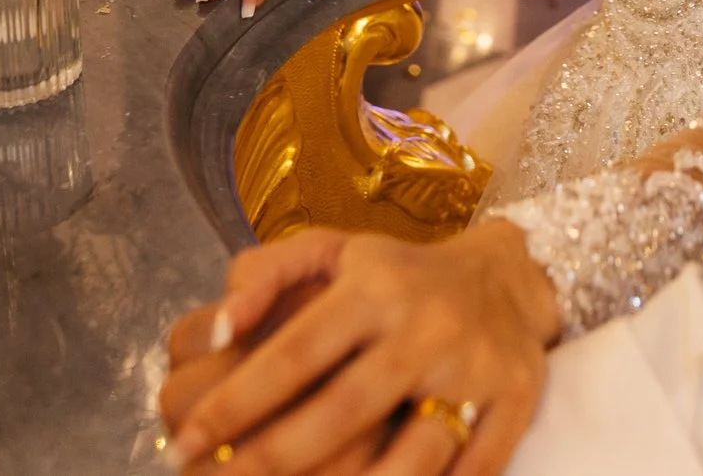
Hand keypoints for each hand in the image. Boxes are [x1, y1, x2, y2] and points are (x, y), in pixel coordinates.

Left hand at [169, 223, 560, 475]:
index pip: (295, 353)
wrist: (511, 274)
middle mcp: (425, 327)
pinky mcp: (515, 402)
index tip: (186, 441)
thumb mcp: (332, 249)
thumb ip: (265, 275)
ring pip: (414, 455)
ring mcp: (475, 369)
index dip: (236, 402)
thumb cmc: (399, 273)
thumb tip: (221, 330)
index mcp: (374, 288)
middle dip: (274, 460)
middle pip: (344, 411)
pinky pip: (475, 471)